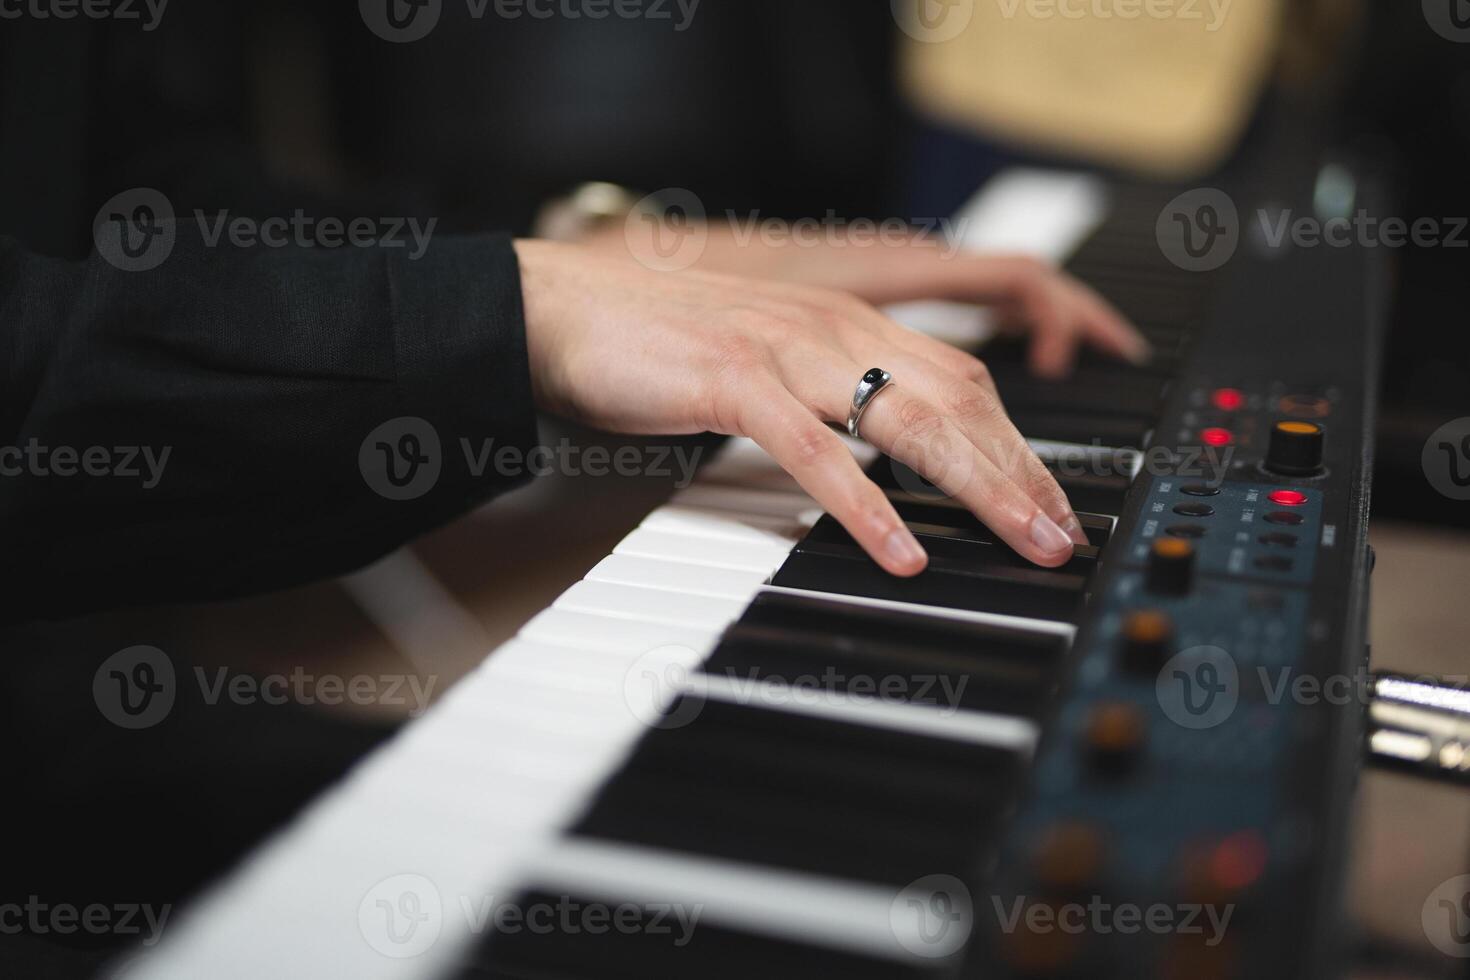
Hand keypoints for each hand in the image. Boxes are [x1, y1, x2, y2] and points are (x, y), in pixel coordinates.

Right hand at [515, 240, 1090, 576]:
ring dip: (978, 485)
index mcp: (844, 321)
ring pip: (909, 416)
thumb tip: (878, 457)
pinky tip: (901, 550)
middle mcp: (831, 327)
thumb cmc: (658, 343)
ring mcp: (784, 351)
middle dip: (1023, 470)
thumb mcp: (768, 363)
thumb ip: (828, 395)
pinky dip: (865, 504)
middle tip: (1062, 534)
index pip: (962, 378)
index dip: (1018, 440)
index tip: (1050, 499)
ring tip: (1023, 540)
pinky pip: (815, 450)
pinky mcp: (733, 381)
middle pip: (959, 398)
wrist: (561, 306)